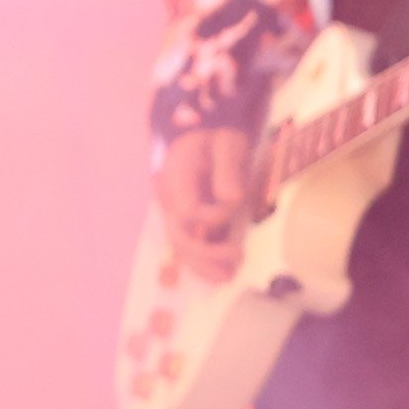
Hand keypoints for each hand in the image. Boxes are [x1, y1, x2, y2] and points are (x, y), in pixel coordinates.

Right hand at [155, 128, 251, 281]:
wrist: (204, 132)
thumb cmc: (217, 134)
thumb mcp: (227, 142)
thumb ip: (227, 168)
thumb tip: (231, 198)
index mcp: (176, 178)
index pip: (187, 210)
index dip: (212, 216)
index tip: (238, 202)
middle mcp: (171, 199)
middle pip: (178, 235)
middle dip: (205, 253)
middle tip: (237, 257)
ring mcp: (177, 211)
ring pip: (181, 247)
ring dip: (203, 265)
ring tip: (228, 276)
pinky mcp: (188, 220)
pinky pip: (189, 246)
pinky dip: (203, 263)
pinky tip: (223, 274)